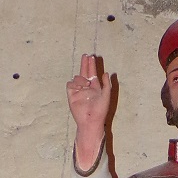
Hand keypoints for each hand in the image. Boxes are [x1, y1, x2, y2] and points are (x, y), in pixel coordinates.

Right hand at [67, 54, 112, 168]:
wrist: (91, 121)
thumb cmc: (100, 110)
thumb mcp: (106, 96)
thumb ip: (106, 84)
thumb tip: (105, 73)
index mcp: (95, 87)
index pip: (92, 73)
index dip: (91, 65)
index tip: (91, 57)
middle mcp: (86, 88)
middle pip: (84, 72)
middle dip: (84, 64)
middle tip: (85, 56)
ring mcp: (78, 91)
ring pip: (77, 78)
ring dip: (81, 78)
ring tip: (86, 84)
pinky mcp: (71, 96)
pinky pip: (70, 85)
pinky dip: (74, 84)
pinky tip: (79, 87)